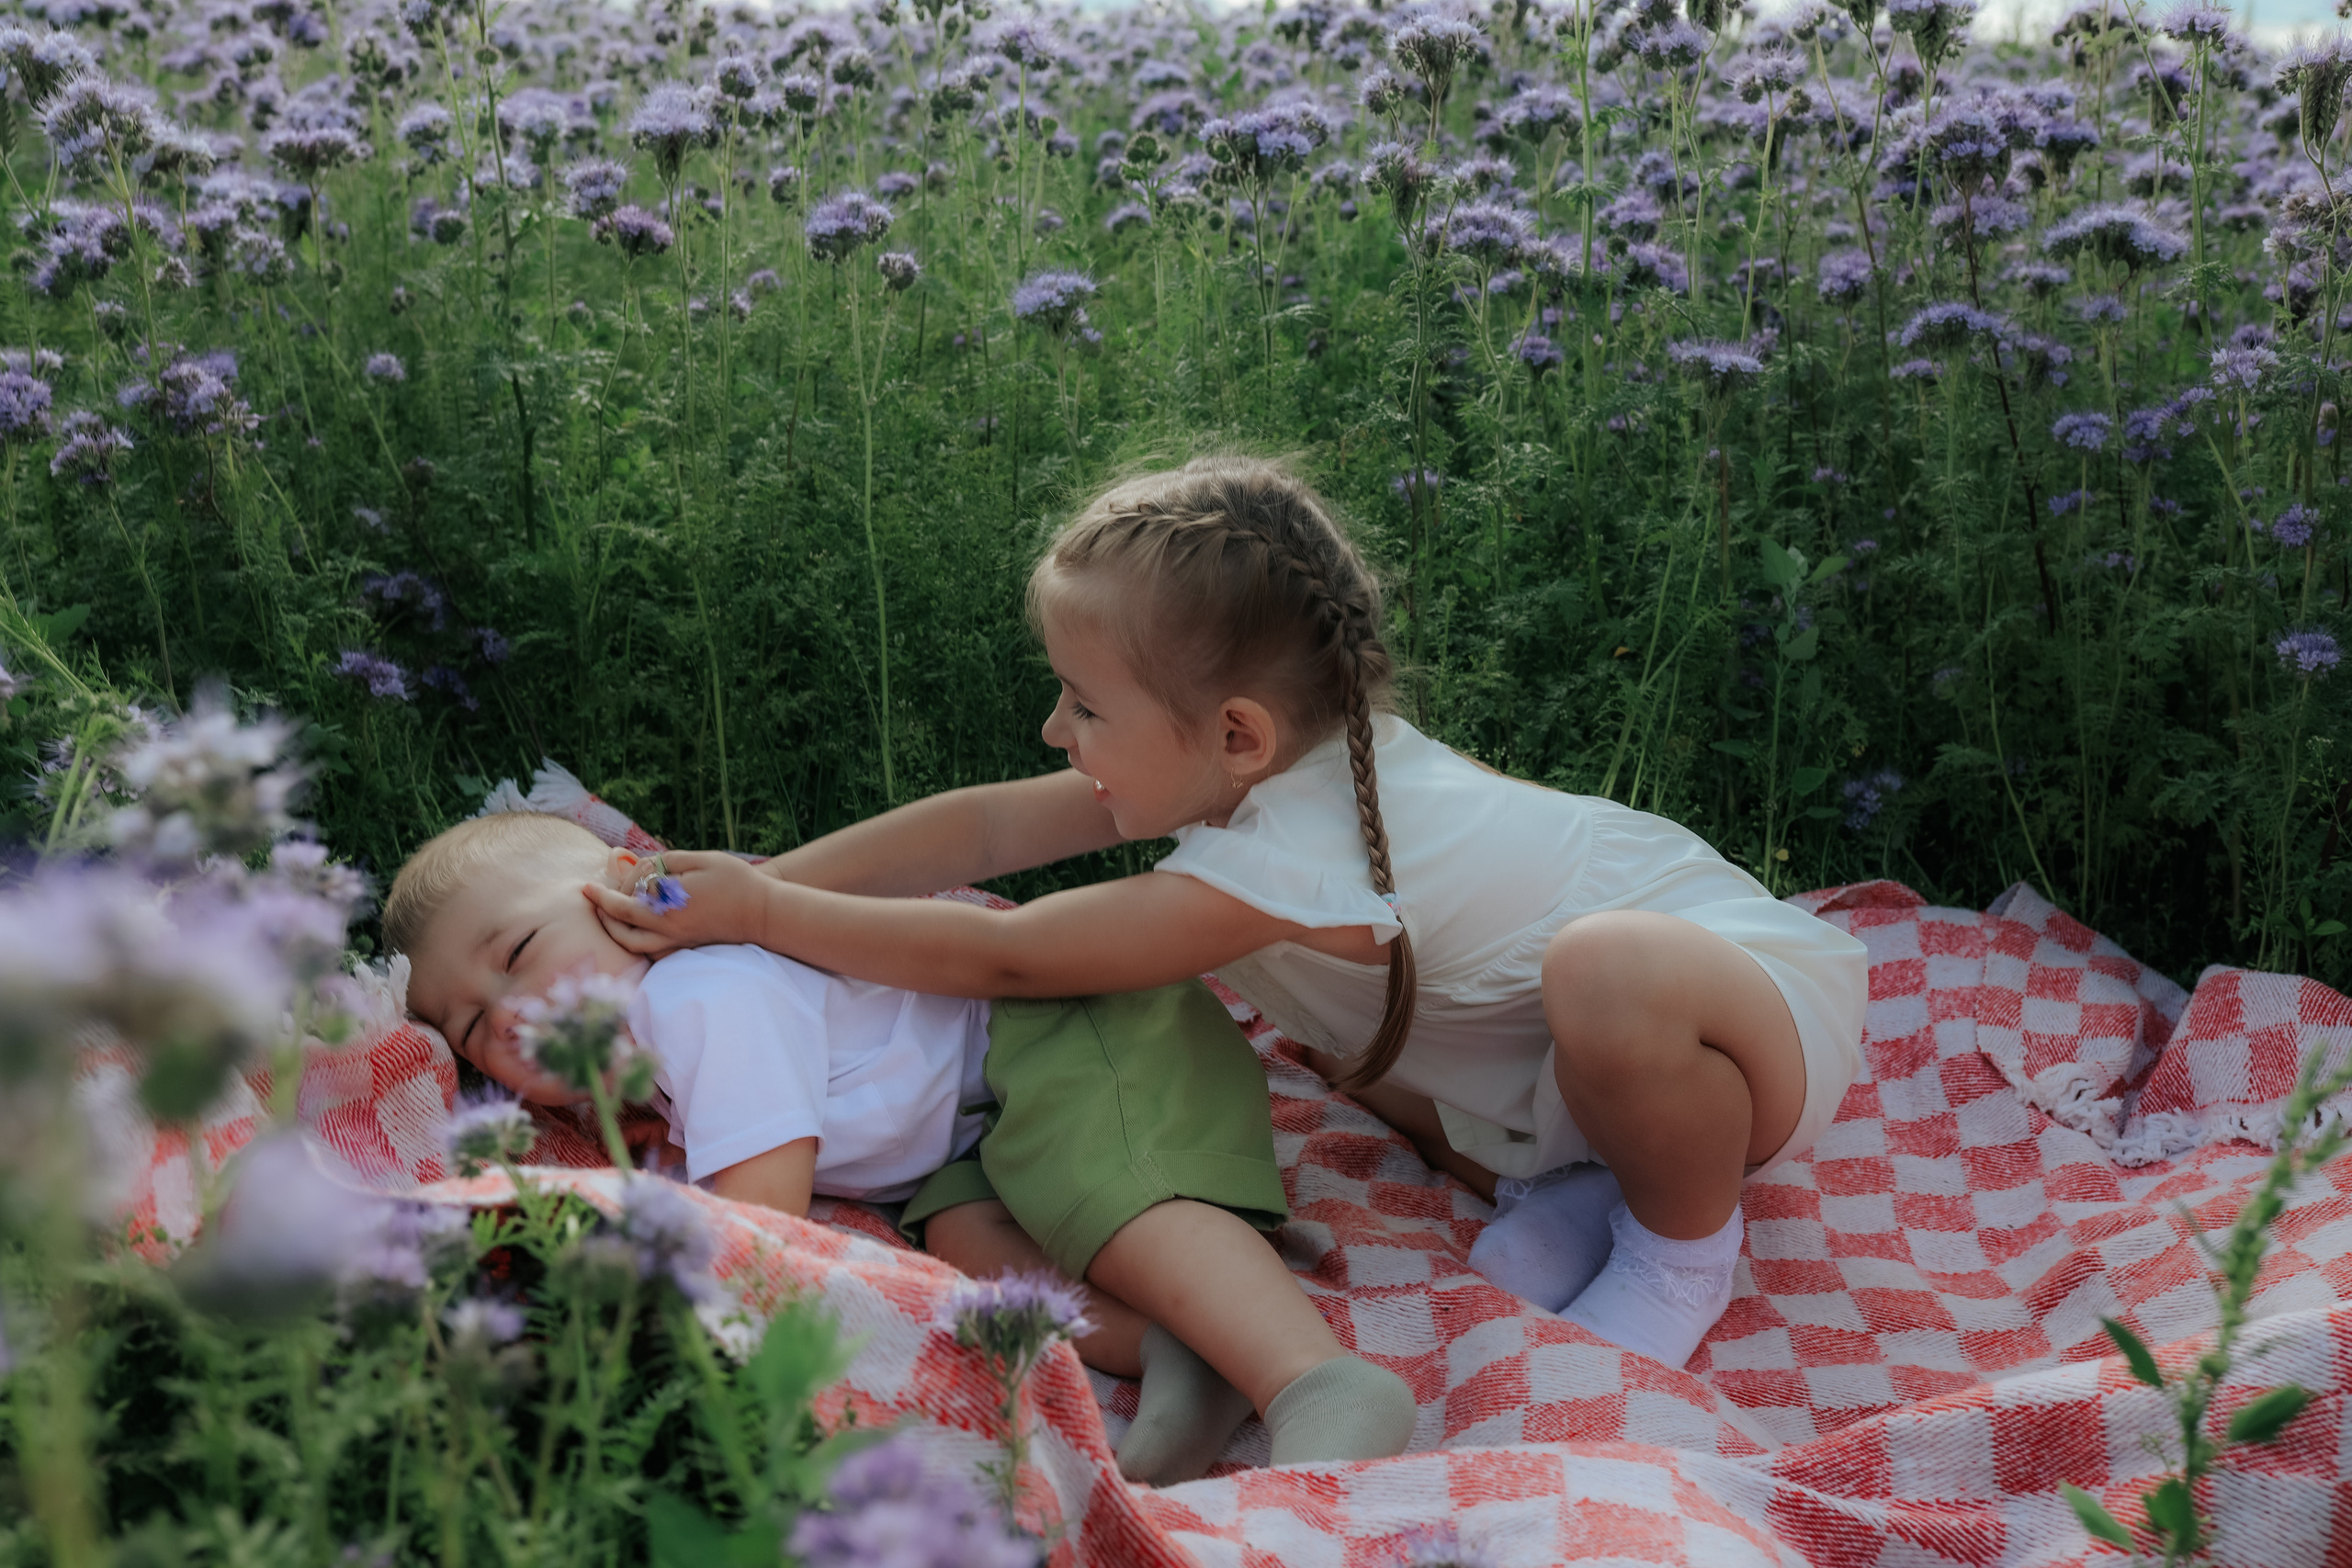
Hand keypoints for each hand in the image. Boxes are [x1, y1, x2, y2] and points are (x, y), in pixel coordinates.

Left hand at [582, 849, 774, 956]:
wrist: (764, 912)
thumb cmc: (736, 881)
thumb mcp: (702, 859)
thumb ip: (668, 862)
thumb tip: (645, 869)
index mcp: (668, 906)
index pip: (624, 902)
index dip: (604, 893)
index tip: (588, 886)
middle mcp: (668, 929)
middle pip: (622, 928)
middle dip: (603, 914)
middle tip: (594, 899)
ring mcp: (678, 941)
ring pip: (635, 945)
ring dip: (616, 932)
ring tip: (608, 917)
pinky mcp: (687, 947)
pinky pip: (653, 952)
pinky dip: (637, 943)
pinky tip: (636, 931)